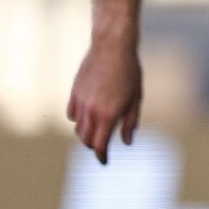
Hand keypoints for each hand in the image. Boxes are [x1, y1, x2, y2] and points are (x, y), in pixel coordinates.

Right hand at [67, 38, 143, 164]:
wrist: (111, 47)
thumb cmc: (130, 71)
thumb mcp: (136, 98)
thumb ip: (130, 122)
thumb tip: (126, 142)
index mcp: (108, 114)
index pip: (99, 144)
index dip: (101, 155)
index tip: (104, 161)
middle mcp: (91, 111)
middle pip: (86, 139)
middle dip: (94, 145)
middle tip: (102, 145)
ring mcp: (80, 101)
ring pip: (78, 128)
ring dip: (86, 133)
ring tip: (96, 131)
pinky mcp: (74, 92)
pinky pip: (72, 114)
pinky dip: (78, 119)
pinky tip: (86, 117)